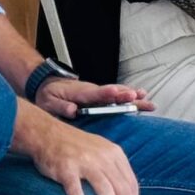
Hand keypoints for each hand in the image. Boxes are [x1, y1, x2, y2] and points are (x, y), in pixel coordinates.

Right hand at [17, 104, 139, 194]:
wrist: (47, 134)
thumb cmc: (75, 147)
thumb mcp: (101, 151)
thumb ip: (114, 168)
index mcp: (114, 154)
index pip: (131, 183)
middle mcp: (103, 157)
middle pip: (121, 188)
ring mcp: (85, 162)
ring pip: (105, 191)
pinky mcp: (67, 169)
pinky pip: (77, 193)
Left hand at [33, 76, 152, 119]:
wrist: (49, 85)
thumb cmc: (49, 95)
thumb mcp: (48, 102)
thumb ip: (60, 106)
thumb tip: (72, 110)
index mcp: (80, 93)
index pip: (95, 93)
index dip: (106, 93)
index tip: (116, 92)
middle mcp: (92, 91)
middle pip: (111, 92)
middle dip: (124, 95)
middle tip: (137, 96)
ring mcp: (98, 92)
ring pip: (118, 93)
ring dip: (132, 96)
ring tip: (147, 99)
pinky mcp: (101, 95)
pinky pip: (118, 95)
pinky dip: (130, 96)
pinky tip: (142, 98)